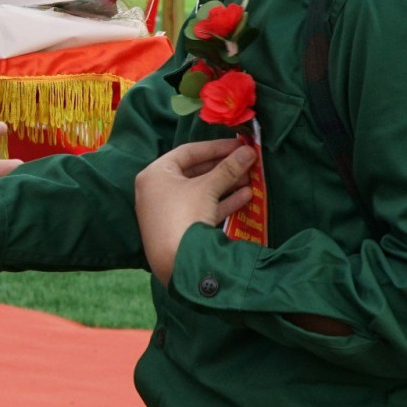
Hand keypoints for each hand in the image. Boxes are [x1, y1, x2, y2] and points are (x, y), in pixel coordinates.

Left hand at [133, 138, 254, 287]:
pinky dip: (222, 202)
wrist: (176, 262)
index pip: (187, 152)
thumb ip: (228, 168)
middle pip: (195, 172)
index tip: (239, 144)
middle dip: (224, 167)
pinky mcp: (179, 227)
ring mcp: (167, 210)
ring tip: (252, 178)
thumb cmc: (184, 215)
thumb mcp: (207, 188)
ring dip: (227, 184)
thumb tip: (248, 152)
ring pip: (201, 191)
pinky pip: (202, 209)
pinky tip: (246, 196)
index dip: (216, 147)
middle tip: (249, 161)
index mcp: (155, 174)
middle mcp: (157, 190)